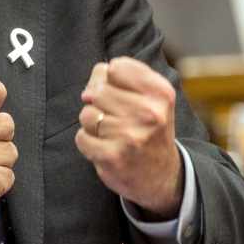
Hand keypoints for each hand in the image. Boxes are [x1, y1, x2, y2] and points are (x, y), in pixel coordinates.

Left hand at [75, 57, 183, 218]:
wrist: (162, 177)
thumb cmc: (150, 130)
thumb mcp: (151, 98)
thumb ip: (122, 78)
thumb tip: (88, 90)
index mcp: (160, 93)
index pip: (116, 67)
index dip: (111, 79)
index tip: (121, 94)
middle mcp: (150, 113)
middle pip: (98, 91)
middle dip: (100, 103)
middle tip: (116, 119)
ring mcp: (130, 136)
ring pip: (87, 114)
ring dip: (93, 124)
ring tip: (112, 134)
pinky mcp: (113, 156)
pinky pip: (81, 137)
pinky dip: (88, 142)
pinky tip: (105, 147)